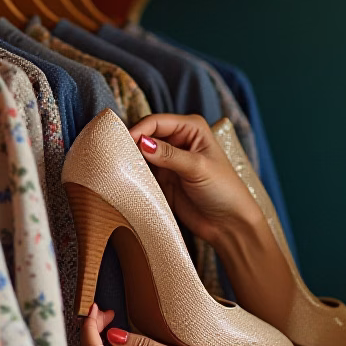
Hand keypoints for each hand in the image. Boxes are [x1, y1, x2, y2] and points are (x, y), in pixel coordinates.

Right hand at [125, 113, 260, 247]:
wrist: (229, 223)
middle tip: (116, 155)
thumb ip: (170, 155)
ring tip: (117, 167)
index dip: (139, 130)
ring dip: (131, 159)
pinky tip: (126, 179)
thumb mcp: (198, 168)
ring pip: (140, 153)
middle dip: (131, 142)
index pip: (157, 122)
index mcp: (191, 128)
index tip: (125, 142)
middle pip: (145, 134)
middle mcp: (178, 140)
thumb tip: (142, 142)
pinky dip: (134, 174)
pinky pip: (142, 172)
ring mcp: (168, 160)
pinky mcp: (162, 179)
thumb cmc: (224, 190)